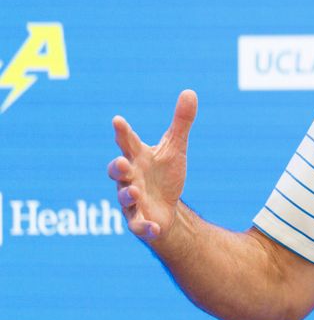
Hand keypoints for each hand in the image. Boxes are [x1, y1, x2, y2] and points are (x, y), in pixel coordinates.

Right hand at [107, 90, 196, 242]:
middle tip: (122, 163)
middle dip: (116, 167)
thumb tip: (190, 91)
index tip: (118, 120)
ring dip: (127, 194)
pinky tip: (154, 227)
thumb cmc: (165, 175)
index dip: (122, 132)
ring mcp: (132, 200)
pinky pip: (138, 225)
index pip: (127, 142)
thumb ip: (181, 122)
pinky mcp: (139, 221)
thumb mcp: (175, 148)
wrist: (166, 208)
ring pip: (123, 197)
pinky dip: (144, 227)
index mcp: (137, 157)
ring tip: (135, 191)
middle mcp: (130, 177)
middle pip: (117, 171)